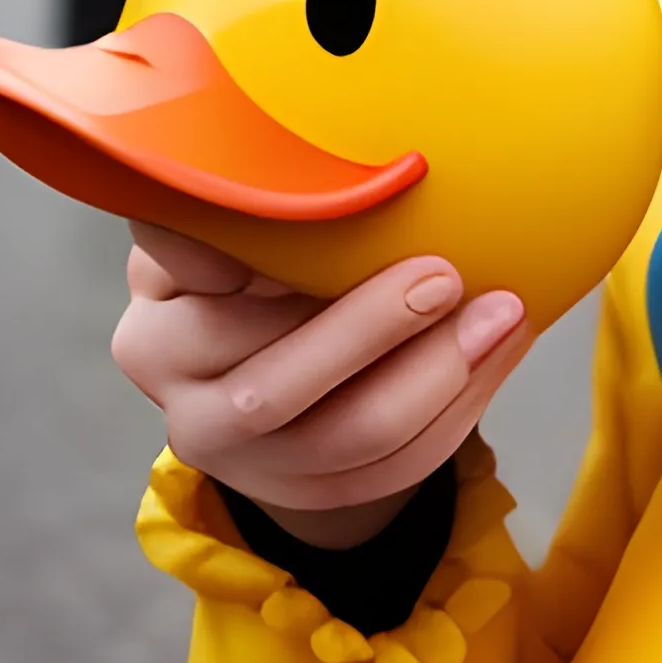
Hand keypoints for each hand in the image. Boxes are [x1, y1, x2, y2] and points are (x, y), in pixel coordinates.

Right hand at [112, 224, 531, 545]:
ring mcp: (248, 463)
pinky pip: (397, 466)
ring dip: (441, 374)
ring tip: (504, 312)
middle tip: (446, 274)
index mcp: (157, 324)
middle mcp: (187, 405)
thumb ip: (258, 202)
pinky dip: (461, 406)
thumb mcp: (242, 228)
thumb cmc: (269, 270)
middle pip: (275, 388)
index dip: (259, 260)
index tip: (334, 212)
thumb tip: (319, 170)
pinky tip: (501, 348)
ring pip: (352, 438)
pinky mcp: (313, 493)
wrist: (283, 359)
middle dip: (372, 330)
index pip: (194, 288)